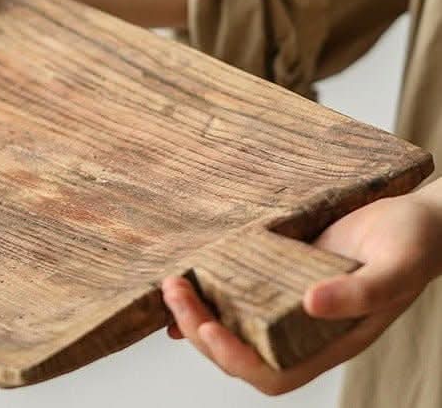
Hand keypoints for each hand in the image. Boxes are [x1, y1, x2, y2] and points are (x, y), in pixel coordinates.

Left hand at [162, 183, 441, 394]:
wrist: (417, 216)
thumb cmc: (414, 243)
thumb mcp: (396, 266)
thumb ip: (362, 292)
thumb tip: (311, 305)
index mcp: (332, 340)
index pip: (275, 372)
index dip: (238, 360)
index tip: (209, 327)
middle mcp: (305, 330)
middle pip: (242, 353)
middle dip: (201, 331)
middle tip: (174, 293)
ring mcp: (289, 304)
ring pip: (234, 326)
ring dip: (197, 313)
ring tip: (171, 284)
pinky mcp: (280, 276)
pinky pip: (238, 294)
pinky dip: (209, 293)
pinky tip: (186, 280)